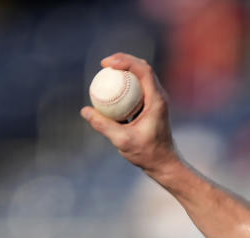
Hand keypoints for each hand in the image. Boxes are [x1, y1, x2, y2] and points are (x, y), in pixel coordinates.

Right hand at [80, 53, 180, 178]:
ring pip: (141, 78)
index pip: (143, 71)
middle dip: (124, 61)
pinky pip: (137, 90)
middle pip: (143, 69)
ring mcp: (156, 102)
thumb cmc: (148, 154)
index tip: (106, 63)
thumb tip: (85, 111)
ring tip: (106, 72)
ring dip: (125, 71)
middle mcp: (159, 97)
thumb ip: (103, 125)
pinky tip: (110, 91)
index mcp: (157, 100)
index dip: (125, 61)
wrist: (164, 164)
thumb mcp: (122, 140)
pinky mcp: (152, 108)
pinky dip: (125, 86)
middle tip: (104, 64)